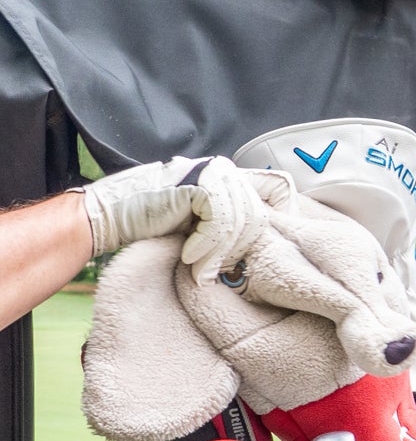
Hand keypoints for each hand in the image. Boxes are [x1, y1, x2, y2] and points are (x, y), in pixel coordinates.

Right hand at [77, 156, 293, 281]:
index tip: (267, 249)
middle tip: (215, 271)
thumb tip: (264, 248)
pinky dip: (205, 246)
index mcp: (230, 176)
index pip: (277, 188)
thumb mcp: (201, 224)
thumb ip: (230, 224)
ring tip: (200, 271)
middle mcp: (225, 169)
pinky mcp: (198, 182)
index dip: (283, 215)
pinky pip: (219, 223)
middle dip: (240, 250)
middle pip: (258, 216)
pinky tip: (187, 255)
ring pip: (240, 222)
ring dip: (220, 254)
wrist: (107, 216)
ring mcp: (212, 171)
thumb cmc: (152, 224)